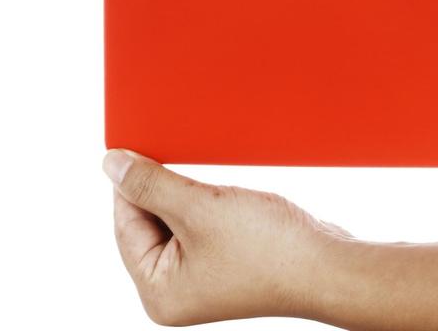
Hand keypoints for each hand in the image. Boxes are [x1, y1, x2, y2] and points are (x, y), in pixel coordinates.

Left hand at [103, 149, 351, 325]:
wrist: (326, 263)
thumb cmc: (267, 247)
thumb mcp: (198, 208)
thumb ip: (150, 184)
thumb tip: (110, 163)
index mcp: (158, 291)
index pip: (124, 225)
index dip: (129, 183)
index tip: (135, 146)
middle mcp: (174, 290)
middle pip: (147, 223)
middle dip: (160, 188)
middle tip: (172, 155)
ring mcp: (200, 277)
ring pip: (173, 218)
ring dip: (183, 192)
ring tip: (204, 181)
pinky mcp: (222, 261)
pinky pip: (196, 223)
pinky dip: (201, 201)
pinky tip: (216, 190)